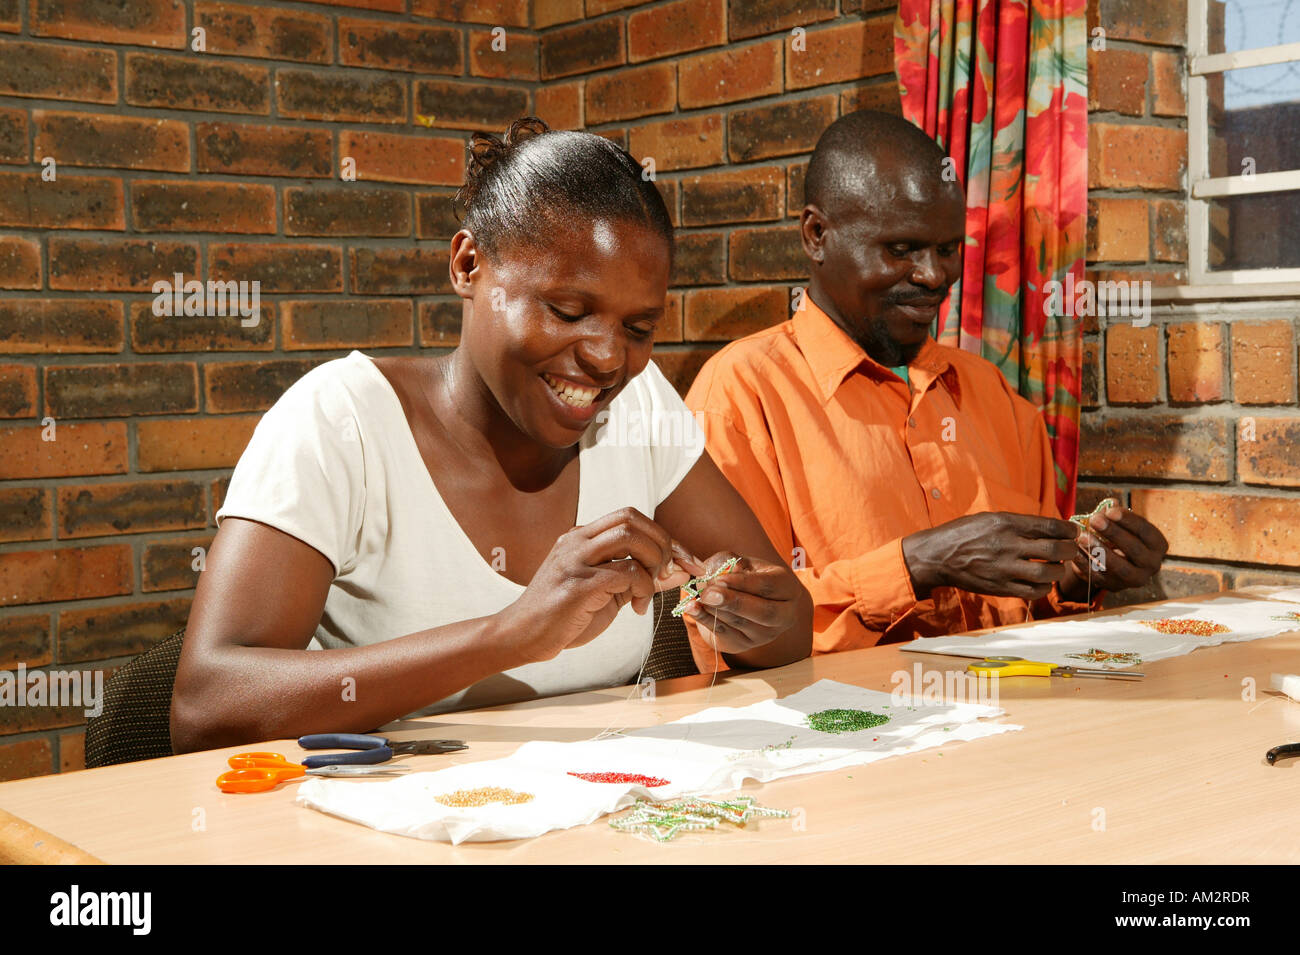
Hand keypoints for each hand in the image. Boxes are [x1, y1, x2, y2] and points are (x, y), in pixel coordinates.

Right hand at [495, 507, 693, 664]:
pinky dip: (642, 588)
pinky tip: (636, 608)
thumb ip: (639, 578)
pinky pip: (625, 572)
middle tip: (669, 574)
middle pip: (632, 519)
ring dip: (653, 562)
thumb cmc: (564, 616)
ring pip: (629, 537)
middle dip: (663, 544)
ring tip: (648, 590)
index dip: (663, 536)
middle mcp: (577, 541)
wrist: (523, 636)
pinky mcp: (577, 585)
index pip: (630, 517)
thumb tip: (680, 571)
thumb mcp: (607, 592)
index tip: (683, 560)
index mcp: (581, 537)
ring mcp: (574, 560)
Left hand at [679, 551, 805, 655]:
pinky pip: (725, 633)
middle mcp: (784, 614)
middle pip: (763, 612)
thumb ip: (731, 562)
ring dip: (717, 610)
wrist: (739, 602)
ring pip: (742, 624)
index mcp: (787, 588)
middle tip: (709, 593)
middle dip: (734, 602)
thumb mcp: (740, 563)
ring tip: (698, 598)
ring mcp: (766, 634)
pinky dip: (706, 620)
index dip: (743, 583)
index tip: (720, 578)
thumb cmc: (743, 578)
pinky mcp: (745, 645)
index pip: (768, 586)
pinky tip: (692, 608)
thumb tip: (725, 573)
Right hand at [901, 511, 1078, 599]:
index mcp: (1006, 524)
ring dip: (1059, 570)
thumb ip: (1019, 523)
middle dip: (1070, 550)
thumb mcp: (990, 518)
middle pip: (1054, 550)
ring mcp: (1004, 569)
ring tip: (1057, 566)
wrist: (938, 556)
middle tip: (1070, 549)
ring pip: (1047, 573)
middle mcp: (1007, 545)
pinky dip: (1045, 587)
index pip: (1050, 526)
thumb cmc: (964, 533)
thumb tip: (1050, 528)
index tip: (1073, 531)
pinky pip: (1033, 591)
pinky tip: (1042, 581)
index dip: (1068, 530)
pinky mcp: (1000, 587)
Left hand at [1060, 503, 1167, 600]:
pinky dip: (1085, 563)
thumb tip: (1110, 504)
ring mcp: (1134, 579)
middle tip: (1095, 520)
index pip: (1146, 531)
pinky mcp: (1114, 586)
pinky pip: (1099, 577)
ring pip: (1120, 568)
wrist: (1107, 559)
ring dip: (1100, 550)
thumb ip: (1115, 513)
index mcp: (1157, 545)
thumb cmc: (1117, 535)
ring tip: (1082, 536)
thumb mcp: (1119, 522)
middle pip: (1135, 550)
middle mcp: (1151, 565)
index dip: (1128, 520)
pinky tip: (1074, 550)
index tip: (1110, 511)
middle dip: (1114, 534)